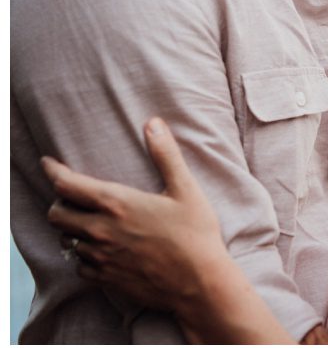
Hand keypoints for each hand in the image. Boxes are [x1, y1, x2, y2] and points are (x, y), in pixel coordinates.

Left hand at [42, 117, 229, 314]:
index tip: (49, 163)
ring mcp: (100, 257)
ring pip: (66, 240)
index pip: (67, 184)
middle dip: (60, 202)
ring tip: (89, 222)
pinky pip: (79, 265)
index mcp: (117, 204)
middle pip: (56, 214)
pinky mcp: (104, 279)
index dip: (53, 170)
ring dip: (72, 229)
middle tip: (74, 197)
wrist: (198, 283)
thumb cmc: (195, 234)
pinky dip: (83, 254)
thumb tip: (154, 123)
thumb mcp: (186, 189)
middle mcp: (100, 231)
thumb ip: (166, 155)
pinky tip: (101, 249)